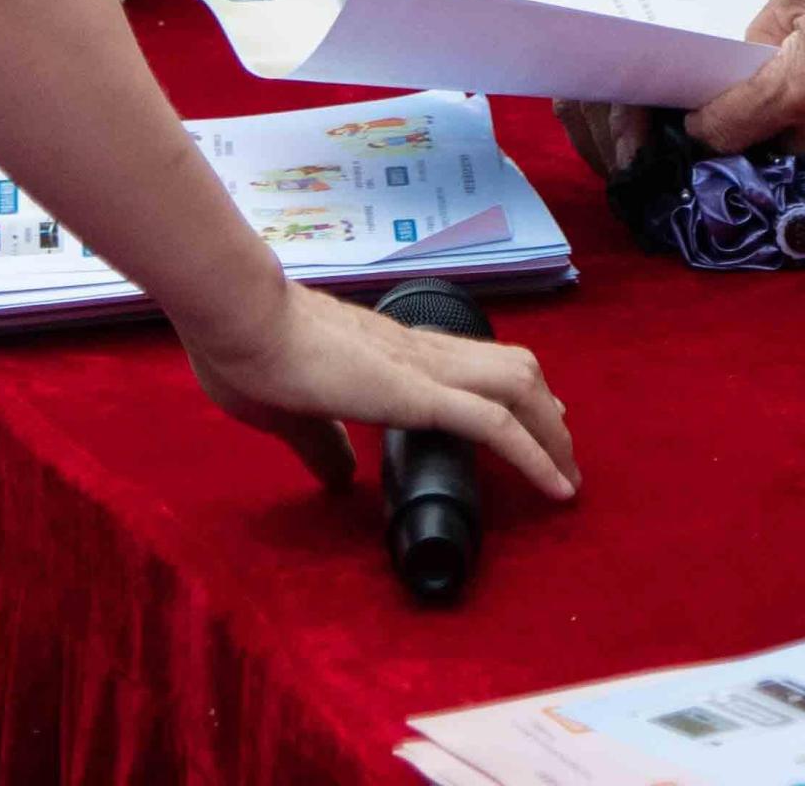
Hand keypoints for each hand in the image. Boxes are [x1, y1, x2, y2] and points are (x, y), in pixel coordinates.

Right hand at [178, 280, 579, 509]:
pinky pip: (495, 424)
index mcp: (392, 353)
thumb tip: (335, 476)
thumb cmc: (250, 353)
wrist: (238, 318)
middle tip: (565, 456)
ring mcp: (423, 367)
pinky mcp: (417, 392)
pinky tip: (553, 487)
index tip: (532, 420)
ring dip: (551, 434)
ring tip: (566, 477)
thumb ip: (318, 443)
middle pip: (513, 370)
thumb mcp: (290, 412)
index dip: (508, 391)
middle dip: (547, 415)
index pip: (470, 364)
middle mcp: (419, 351)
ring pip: (518, 388)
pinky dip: (535, 456)